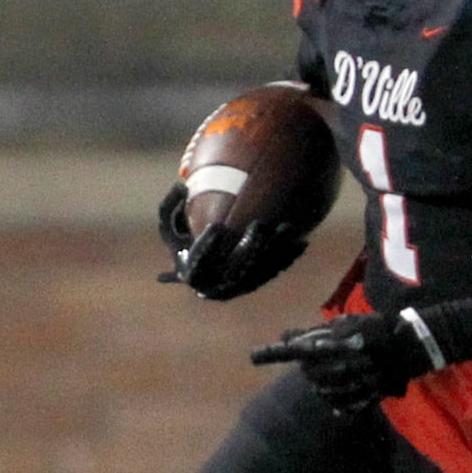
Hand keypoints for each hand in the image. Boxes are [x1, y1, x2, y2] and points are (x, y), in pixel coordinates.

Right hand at [157, 183, 311, 300]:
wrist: (208, 262)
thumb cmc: (187, 238)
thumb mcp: (171, 224)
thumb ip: (170, 205)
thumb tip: (181, 184)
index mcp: (194, 273)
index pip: (199, 264)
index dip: (207, 247)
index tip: (216, 227)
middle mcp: (218, 287)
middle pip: (237, 270)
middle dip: (250, 248)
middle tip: (258, 226)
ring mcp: (241, 287)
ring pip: (261, 271)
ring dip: (275, 250)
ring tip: (286, 228)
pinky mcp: (259, 282)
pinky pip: (275, 270)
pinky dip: (288, 256)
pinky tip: (301, 240)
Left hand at [252, 311, 439, 414]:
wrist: (406, 347)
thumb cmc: (374, 329)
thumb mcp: (344, 323)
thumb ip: (313, 332)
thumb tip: (285, 336)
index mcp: (325, 347)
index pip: (289, 350)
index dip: (270, 353)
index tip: (252, 356)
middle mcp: (330, 368)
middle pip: (306, 372)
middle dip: (312, 366)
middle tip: (330, 355)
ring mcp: (343, 386)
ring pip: (320, 391)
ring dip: (325, 382)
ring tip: (342, 370)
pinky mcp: (357, 399)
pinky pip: (338, 405)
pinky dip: (338, 399)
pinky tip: (347, 388)